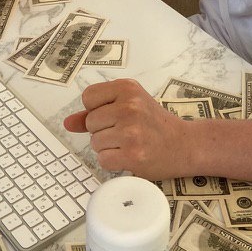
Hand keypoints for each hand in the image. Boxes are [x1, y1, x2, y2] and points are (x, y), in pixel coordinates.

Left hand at [63, 78, 188, 179]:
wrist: (185, 144)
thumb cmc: (154, 123)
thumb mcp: (129, 105)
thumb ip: (96, 110)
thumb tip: (67, 123)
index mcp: (127, 88)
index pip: (88, 97)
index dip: (97, 109)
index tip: (114, 114)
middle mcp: (129, 106)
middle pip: (90, 122)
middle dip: (102, 130)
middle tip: (125, 131)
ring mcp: (131, 131)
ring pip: (95, 143)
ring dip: (108, 147)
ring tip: (128, 144)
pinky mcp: (133, 155)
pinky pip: (103, 160)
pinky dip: (113, 162)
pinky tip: (129, 156)